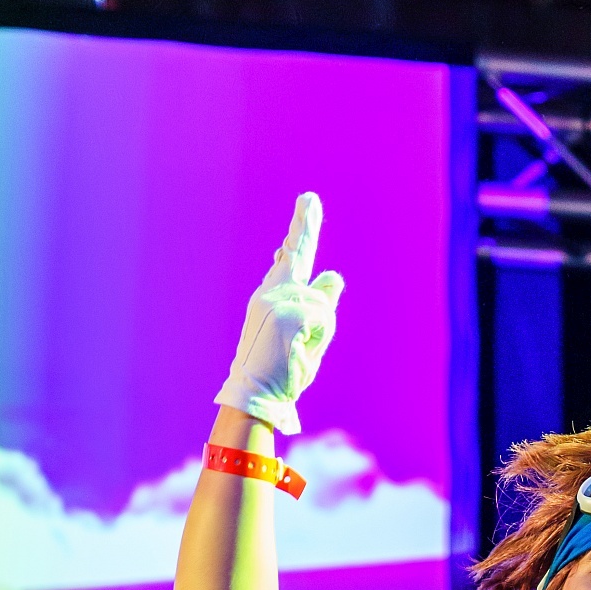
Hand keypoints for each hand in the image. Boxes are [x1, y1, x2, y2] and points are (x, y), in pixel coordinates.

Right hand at [214, 193, 344, 437]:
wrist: (257, 393)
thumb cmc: (281, 370)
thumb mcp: (306, 337)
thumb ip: (318, 307)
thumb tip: (333, 276)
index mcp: (272, 297)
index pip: (290, 260)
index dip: (300, 234)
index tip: (307, 205)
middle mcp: (271, 292)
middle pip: (298, 255)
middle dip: (305, 224)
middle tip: (310, 197)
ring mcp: (277, 299)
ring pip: (321, 304)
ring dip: (320, 331)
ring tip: (299, 350)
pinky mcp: (286, 311)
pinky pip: (322, 317)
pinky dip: (320, 336)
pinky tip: (301, 348)